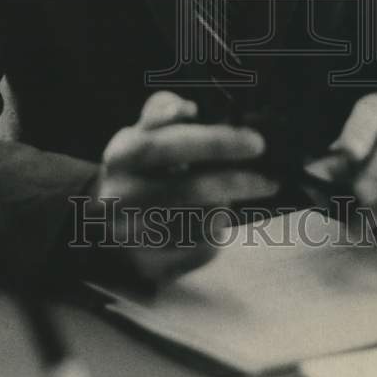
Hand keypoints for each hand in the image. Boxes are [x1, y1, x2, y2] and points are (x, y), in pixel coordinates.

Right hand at [89, 90, 278, 282]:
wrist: (108, 219)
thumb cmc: (141, 165)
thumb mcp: (144, 130)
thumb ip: (164, 109)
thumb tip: (186, 109)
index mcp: (121, 155)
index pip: (167, 145)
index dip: (213, 143)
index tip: (255, 143)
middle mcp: (120, 197)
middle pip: (190, 190)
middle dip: (237, 182)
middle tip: (268, 178)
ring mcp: (133, 237)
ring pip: (200, 224)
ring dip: (224, 208)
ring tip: (230, 196)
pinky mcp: (150, 268)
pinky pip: (200, 252)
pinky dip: (216, 234)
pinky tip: (213, 219)